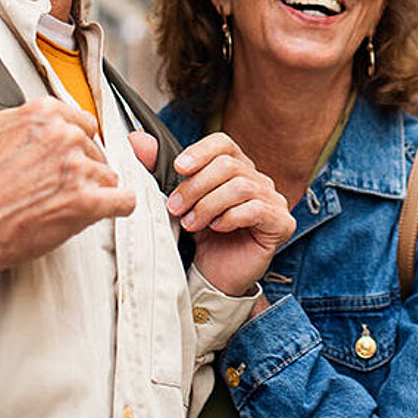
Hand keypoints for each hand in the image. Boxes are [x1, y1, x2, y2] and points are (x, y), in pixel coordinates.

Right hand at [0, 97, 136, 293]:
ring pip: (109, 175)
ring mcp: (79, 169)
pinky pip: (125, 201)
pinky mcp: (88, 202)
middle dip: (82, 167)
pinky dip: (119, 206)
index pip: (82, 122)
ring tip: (68, 203)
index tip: (69, 156)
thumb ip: (8, 117)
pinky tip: (108, 209)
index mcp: (44, 114)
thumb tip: (17, 116)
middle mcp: (65, 136)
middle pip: (96, 149)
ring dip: (95, 189)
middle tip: (60, 185)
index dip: (75, 143)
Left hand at [131, 131, 292, 296]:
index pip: (224, 144)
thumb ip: (158, 170)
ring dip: (208, 204)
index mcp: (237, 169)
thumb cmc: (202, 239)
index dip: (201, 151)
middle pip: (229, 165)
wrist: (213, 277)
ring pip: (240, 186)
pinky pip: (255, 209)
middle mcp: (259, 180)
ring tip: (192, 223)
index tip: (179, 168)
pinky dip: (229, 217)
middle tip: (176, 208)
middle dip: (196, 186)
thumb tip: (137, 140)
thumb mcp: (178, 201)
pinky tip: (217, 228)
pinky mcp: (281, 223)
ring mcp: (274, 201)